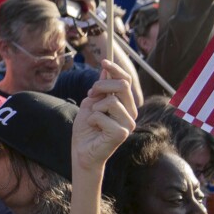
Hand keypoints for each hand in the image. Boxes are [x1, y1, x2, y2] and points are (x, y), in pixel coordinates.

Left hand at [70, 61, 136, 175]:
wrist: (82, 151)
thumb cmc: (87, 129)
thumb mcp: (91, 103)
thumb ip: (100, 90)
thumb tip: (105, 70)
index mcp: (126, 105)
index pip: (126, 81)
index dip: (116, 70)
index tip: (104, 61)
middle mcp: (131, 113)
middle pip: (122, 86)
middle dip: (101, 86)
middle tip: (90, 94)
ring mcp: (128, 124)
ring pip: (111, 101)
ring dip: (95, 107)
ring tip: (93, 118)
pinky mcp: (121, 133)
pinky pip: (102, 116)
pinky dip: (92, 119)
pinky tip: (94, 129)